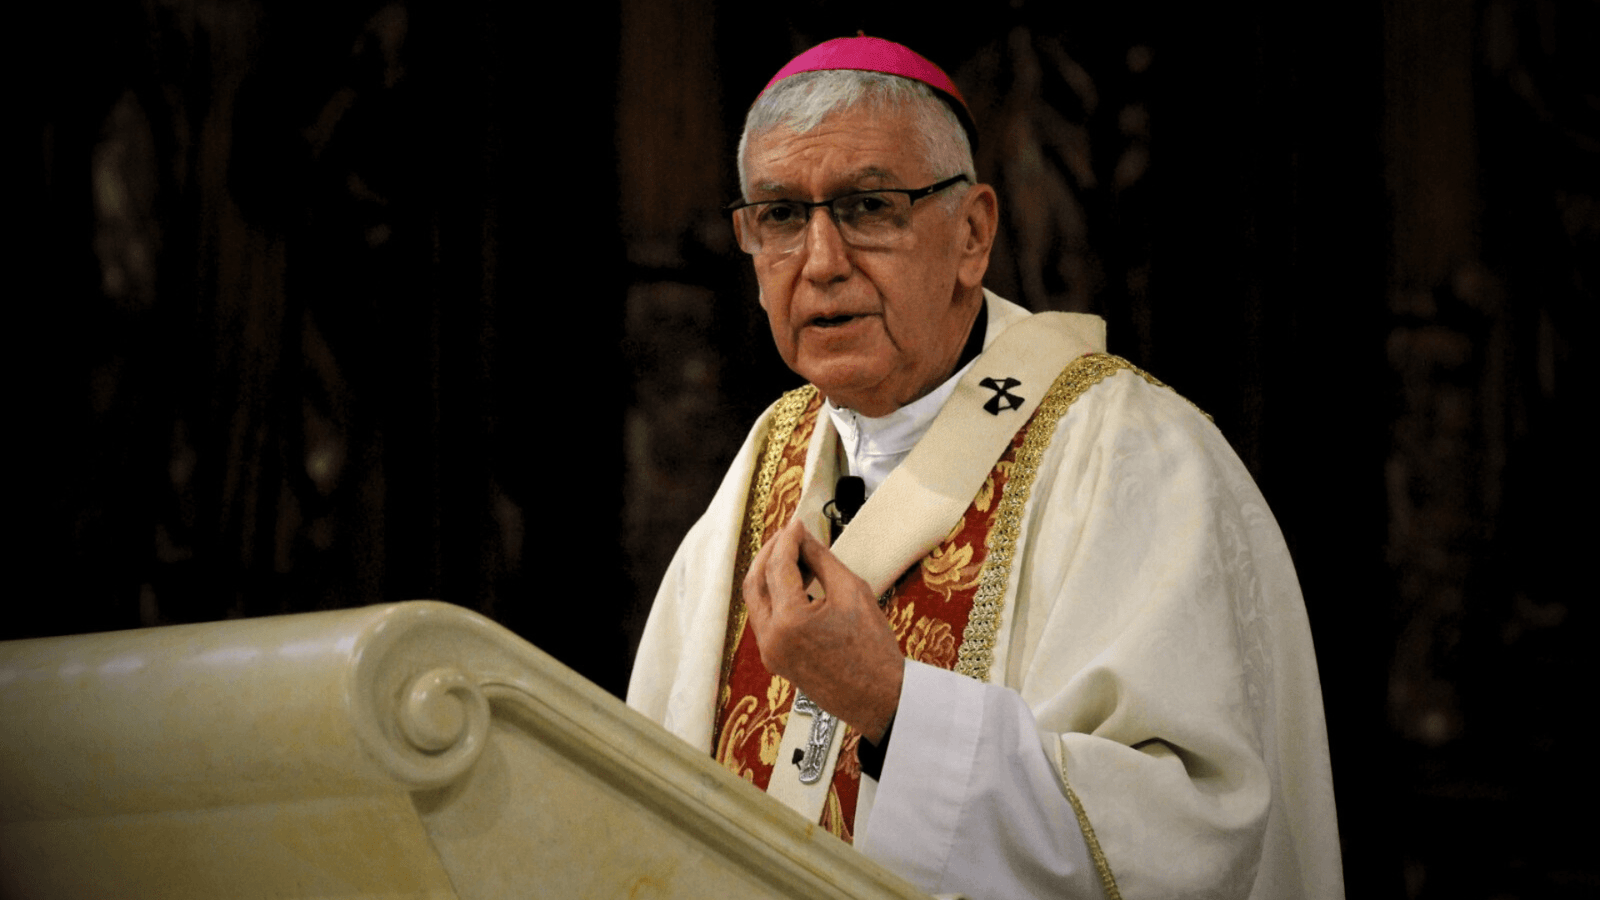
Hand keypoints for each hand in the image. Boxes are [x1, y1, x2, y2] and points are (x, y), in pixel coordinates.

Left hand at [743, 518, 903, 742]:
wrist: (880, 698)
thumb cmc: (874, 653)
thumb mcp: (853, 593)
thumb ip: (823, 561)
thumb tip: (805, 541)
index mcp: (789, 621)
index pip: (778, 566)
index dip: (788, 539)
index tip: (797, 524)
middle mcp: (771, 638)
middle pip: (755, 582)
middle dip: (769, 553)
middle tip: (788, 536)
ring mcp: (771, 652)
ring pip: (756, 602)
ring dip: (770, 575)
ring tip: (795, 557)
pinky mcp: (776, 660)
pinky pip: (766, 620)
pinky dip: (775, 597)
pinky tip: (796, 584)